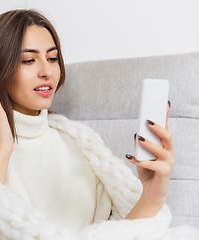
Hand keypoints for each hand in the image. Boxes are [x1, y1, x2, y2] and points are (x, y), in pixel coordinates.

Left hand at [126, 102, 174, 217]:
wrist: (150, 191)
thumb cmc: (147, 171)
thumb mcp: (141, 155)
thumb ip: (140, 145)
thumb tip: (137, 133)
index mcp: (164, 145)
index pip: (166, 128)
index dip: (166, 116)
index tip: (165, 103)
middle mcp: (169, 152)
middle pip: (168, 136)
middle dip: (159, 128)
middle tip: (148, 121)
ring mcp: (169, 162)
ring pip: (161, 149)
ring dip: (150, 143)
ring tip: (139, 138)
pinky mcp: (165, 172)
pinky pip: (153, 165)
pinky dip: (140, 161)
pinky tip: (130, 158)